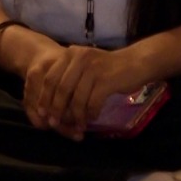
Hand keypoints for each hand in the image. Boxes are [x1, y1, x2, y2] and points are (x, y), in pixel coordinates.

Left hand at [22, 43, 148, 140]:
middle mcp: (80, 58)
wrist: (137, 62)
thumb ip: (69, 80)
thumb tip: (51, 107)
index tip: (42, 114)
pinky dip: (90, 114)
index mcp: (71, 54)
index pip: (50, 78)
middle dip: (56, 110)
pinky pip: (92, 103)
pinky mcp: (106, 80)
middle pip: (61, 89)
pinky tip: (92, 118)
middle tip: (55, 124)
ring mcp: (93, 68)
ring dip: (75, 116)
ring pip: (77, 99)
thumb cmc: (109, 68)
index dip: (44, 98)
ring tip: (77, 126)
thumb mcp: (85, 67)